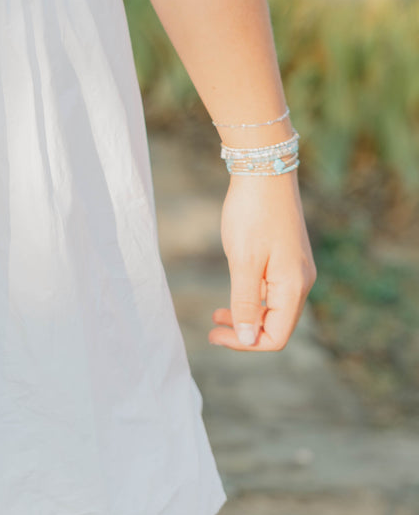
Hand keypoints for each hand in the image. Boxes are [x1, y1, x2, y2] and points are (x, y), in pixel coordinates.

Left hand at [209, 172, 316, 351]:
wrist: (265, 171)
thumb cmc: (252, 215)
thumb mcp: (243, 262)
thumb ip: (247, 302)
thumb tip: (248, 339)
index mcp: (293, 287)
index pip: (275, 337)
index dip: (245, 343)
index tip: (215, 334)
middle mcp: (302, 282)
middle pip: (278, 325)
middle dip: (246, 332)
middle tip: (213, 327)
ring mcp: (297, 269)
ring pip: (275, 308)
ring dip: (248, 315)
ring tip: (218, 312)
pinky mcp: (288, 257)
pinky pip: (275, 290)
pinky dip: (254, 298)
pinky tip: (235, 291)